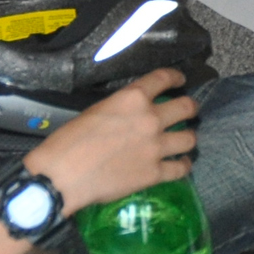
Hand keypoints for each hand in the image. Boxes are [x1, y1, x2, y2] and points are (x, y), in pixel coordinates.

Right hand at [31, 67, 200, 209]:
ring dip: (188, 138)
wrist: (63, 175)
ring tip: (184, 140)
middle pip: (186, 107)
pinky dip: (183, 165)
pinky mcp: (155, 173)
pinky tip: (181, 164)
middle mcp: (151, 119)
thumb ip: (121, 110)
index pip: (163, 79)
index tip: (181, 81)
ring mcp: (156, 147)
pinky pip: (181, 168)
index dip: (176, 77)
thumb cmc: (69, 140)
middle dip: (190, 108)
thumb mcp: (96, 111)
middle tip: (189, 112)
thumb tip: (129, 116)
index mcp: (133, 98)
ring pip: (190, 139)